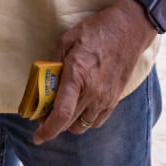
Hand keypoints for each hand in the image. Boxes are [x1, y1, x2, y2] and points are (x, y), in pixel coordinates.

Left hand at [33, 0, 155, 144]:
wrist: (129, 29)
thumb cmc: (97, 30)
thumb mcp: (67, 39)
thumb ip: (54, 62)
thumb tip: (43, 80)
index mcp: (78, 75)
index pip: (61, 113)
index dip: (47, 129)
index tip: (37, 137)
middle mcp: (93, 92)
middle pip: (68, 123)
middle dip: (52, 125)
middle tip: (43, 116)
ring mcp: (105, 98)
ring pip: (82, 125)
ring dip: (68, 123)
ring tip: (62, 111)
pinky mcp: (114, 99)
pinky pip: (96, 121)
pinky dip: (84, 120)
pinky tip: (79, 108)